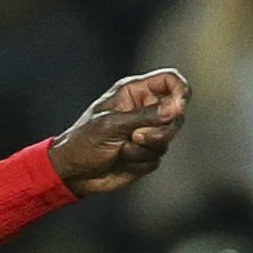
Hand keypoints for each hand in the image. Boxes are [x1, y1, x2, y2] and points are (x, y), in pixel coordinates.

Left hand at [48, 69, 188, 196]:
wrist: (72, 172)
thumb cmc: (83, 142)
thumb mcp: (111, 125)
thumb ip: (145, 116)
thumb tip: (175, 109)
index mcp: (133, 92)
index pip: (170, 80)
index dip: (180, 90)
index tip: (179, 106)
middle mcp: (143, 109)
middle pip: (176, 113)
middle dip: (162, 129)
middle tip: (137, 137)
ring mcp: (146, 132)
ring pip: (167, 138)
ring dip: (145, 148)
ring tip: (123, 149)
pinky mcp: (145, 153)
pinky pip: (157, 157)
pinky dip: (140, 161)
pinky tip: (121, 160)